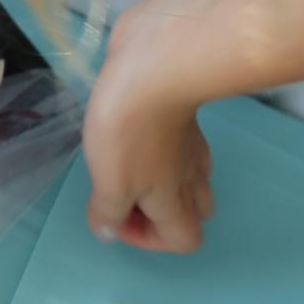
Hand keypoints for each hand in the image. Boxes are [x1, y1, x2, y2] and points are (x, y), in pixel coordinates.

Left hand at [82, 3, 216, 250]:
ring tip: (129, 164)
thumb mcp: (110, 180)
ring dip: (164, 182)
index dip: (148, 240)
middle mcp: (192, 176)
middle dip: (159, 212)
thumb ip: (109, 211)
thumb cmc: (130, 129)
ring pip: (193, 178)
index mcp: (175, 199)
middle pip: (194, 212)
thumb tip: (109, 232)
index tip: (114, 214)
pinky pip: (182, 145)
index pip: (185, 241)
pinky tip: (138, 132)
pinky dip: (165, 149)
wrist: (155, 62)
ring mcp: (191, 142)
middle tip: (124, 191)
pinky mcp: (181, 113)